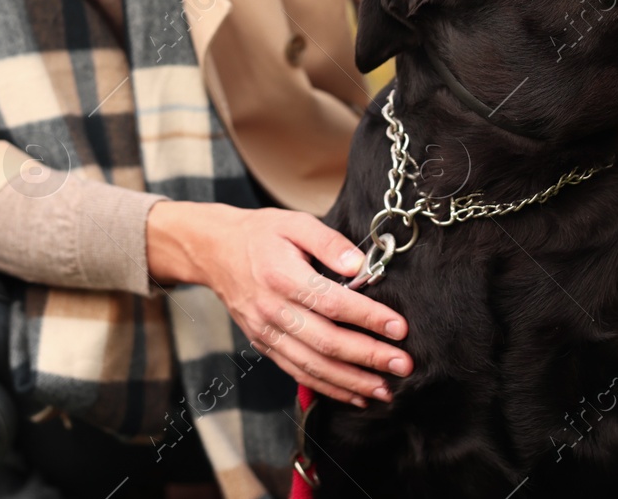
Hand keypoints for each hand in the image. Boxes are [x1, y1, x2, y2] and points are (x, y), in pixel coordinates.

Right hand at [145, 200, 411, 407]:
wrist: (214, 251)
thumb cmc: (260, 234)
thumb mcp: (294, 222)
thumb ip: (329, 242)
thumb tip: (361, 266)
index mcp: (282, 276)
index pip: (332, 302)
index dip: (368, 317)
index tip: (399, 327)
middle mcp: (273, 310)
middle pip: (326, 341)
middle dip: (368, 356)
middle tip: (403, 365)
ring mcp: (267, 332)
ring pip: (313, 365)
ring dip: (352, 381)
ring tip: (385, 390)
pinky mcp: (264, 345)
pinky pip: (298, 372)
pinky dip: (327, 388)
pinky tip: (355, 395)